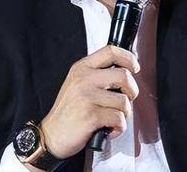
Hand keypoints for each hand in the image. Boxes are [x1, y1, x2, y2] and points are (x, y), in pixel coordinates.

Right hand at [39, 45, 139, 159]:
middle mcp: (84, 79)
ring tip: (111, 118)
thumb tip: (125, 70)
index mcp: (82, 68)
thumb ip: (97, 75)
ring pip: (124, 101)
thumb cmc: (68, 112)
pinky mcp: (91, 115)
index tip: (134, 67)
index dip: (128, 58)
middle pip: (124, 76)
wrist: (51, 135)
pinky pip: (119, 120)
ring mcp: (87, 96)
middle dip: (132, 92)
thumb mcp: (78, 84)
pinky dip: (118, 128)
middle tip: (125, 100)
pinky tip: (107, 129)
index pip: (110, 51)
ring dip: (124, 114)